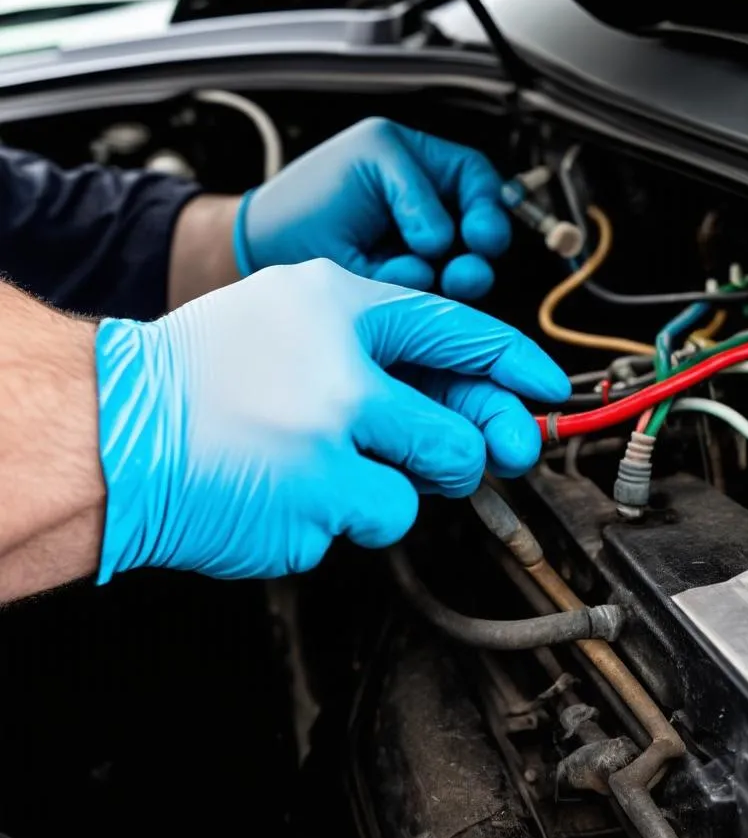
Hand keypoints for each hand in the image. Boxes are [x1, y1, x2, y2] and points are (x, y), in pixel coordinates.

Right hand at [94, 260, 568, 581]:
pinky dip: (334, 517)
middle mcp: (344, 377)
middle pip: (463, 434)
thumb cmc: (201, 375)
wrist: (110, 429)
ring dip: (388, 489)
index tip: (546, 389)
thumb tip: (468, 395)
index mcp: (340, 311)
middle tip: (441, 454)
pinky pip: (361, 526)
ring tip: (325, 466)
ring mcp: (329, 451)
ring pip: (420, 493)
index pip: (459, 331)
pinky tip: (285, 490)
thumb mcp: (291, 316)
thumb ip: (380, 343)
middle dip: (464, 454)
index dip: (515, 364)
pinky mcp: (311, 513)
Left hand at [233, 117, 510, 299]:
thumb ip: (416, 192)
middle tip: (467, 268)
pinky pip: (431, 295)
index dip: (488, 206)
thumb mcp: (372, 158)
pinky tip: (396, 279)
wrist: (261, 248)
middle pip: (483, 233)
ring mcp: (419, 259)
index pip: (478, 183)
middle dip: (481, 252)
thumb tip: (443, 242)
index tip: (479, 233)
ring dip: (460, 276)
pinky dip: (421, 289)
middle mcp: (429, 217)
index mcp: (425, 170)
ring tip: (446, 280)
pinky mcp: (403, 291)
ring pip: (465, 269)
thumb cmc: (309, 192)